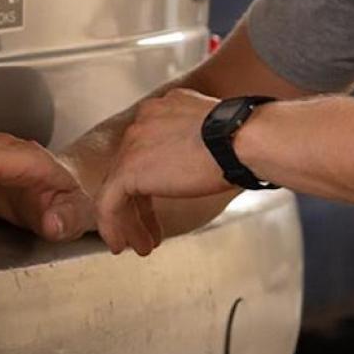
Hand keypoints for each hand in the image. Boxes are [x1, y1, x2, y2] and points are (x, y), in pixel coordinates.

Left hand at [95, 88, 236, 255]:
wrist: (241, 140)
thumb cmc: (244, 139)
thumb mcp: (215, 133)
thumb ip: (197, 141)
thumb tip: (203, 163)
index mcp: (166, 108)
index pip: (149, 147)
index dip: (154, 178)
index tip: (163, 197)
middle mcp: (144, 120)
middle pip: (133, 168)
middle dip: (141, 203)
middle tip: (149, 227)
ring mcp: (133, 143)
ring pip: (120, 187)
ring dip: (131, 219)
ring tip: (140, 244)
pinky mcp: (128, 169)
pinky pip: (108, 203)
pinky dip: (112, 226)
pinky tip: (124, 244)